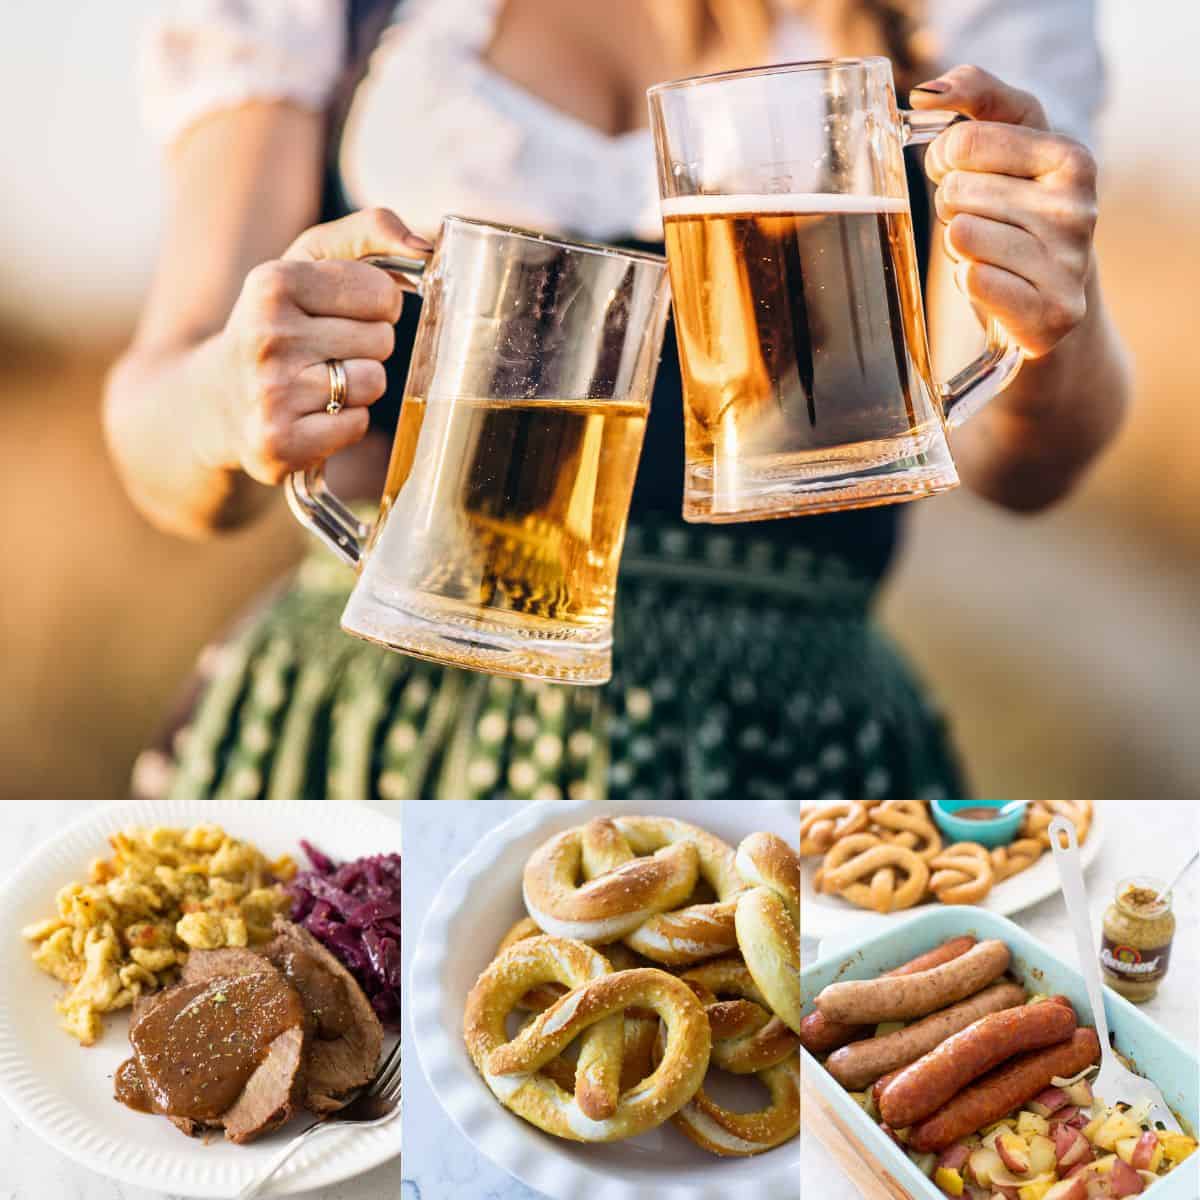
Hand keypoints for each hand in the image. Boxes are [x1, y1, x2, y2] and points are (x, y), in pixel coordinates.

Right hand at [216, 208, 430, 484]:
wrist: (211, 401)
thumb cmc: (277, 324)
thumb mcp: (307, 262)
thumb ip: (368, 232)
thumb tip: (425, 245)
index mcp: (272, 283)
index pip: (382, 293)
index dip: (375, 307)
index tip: (341, 314)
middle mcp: (266, 336)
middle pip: (382, 340)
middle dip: (364, 347)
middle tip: (322, 353)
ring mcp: (270, 394)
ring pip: (373, 384)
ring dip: (356, 386)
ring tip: (316, 384)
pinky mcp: (277, 444)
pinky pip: (356, 426)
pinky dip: (343, 424)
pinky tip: (310, 415)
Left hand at [910, 65, 1098, 358]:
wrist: (1050, 301)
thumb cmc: (1017, 213)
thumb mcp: (1008, 144)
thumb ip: (976, 96)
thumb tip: (926, 93)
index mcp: (1071, 159)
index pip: (962, 144)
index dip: (945, 164)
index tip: (964, 177)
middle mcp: (1079, 208)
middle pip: (956, 193)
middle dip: (954, 212)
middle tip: (985, 226)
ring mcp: (1068, 263)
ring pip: (961, 236)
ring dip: (960, 249)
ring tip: (991, 256)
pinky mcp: (1050, 312)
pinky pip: (973, 280)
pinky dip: (968, 283)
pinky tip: (993, 285)